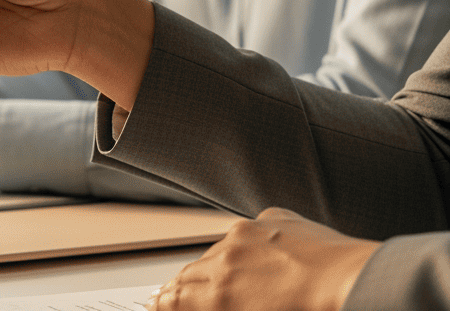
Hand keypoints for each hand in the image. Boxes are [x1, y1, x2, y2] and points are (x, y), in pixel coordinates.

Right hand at [150, 208, 380, 310]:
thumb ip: (220, 308)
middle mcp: (225, 258)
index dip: (164, 303)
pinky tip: (271, 264)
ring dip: (222, 267)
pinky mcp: (273, 217)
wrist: (360, 286)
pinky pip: (251, 233)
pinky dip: (254, 248)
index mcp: (218, 294)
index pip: (172, 296)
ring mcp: (248, 233)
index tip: (159, 304)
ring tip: (240, 284)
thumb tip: (200, 303)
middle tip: (187, 297)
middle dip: (187, 288)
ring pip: (218, 251)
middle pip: (189, 273)